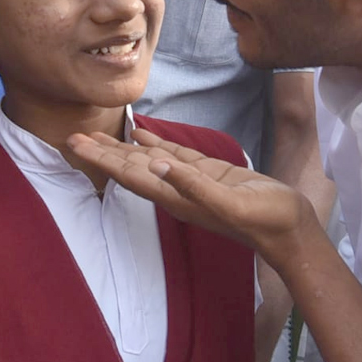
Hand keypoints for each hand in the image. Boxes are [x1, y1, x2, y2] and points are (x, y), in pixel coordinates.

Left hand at [66, 128, 313, 251]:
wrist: (290, 228)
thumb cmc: (264, 219)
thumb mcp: (230, 202)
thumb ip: (193, 185)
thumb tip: (157, 165)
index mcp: (175, 198)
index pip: (129, 175)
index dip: (101, 159)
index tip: (75, 145)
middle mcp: (175, 189)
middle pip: (129, 167)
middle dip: (101, 152)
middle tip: (71, 136)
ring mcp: (189, 180)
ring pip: (147, 159)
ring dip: (121, 147)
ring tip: (95, 134)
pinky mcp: (206, 172)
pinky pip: (172, 154)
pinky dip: (153, 142)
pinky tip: (139, 133)